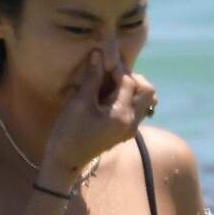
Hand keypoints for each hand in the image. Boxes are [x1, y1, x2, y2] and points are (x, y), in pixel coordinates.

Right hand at [41, 50, 158, 185]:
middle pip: (147, 91)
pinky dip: (126, 98)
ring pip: (144, 100)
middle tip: (109, 75)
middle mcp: (133, 122)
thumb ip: (92, 78)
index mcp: (123, 115)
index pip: (129, 82)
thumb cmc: (69, 132)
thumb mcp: (80, 103)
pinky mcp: (125, 131)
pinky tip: (107, 96)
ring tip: (108, 85)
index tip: (102, 60)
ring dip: (130, 88)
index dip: (117, 68)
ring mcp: (131, 128)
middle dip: (131, 78)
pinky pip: (136, 108)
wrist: (66, 162)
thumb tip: (99, 53)